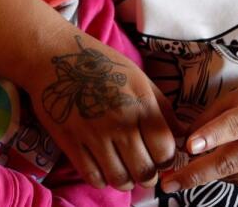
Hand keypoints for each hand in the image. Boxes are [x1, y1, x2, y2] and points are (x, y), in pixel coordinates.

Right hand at [28, 35, 181, 190]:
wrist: (54, 56)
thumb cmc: (101, 64)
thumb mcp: (138, 78)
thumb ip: (162, 108)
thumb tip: (184, 135)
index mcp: (141, 104)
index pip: (165, 150)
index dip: (167, 161)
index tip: (161, 158)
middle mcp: (121, 122)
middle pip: (145, 171)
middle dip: (148, 177)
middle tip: (144, 171)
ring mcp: (94, 134)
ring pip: (119, 179)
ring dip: (126, 181)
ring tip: (125, 172)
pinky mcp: (71, 142)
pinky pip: (93, 177)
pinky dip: (102, 180)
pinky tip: (103, 168)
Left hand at [160, 82, 237, 192]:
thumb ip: (210, 117)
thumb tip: (181, 140)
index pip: (232, 126)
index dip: (210, 136)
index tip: (189, 147)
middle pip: (228, 162)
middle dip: (194, 174)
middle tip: (168, 183)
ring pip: (230, 175)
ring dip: (210, 170)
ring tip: (197, 162)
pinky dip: (229, 174)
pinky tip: (233, 159)